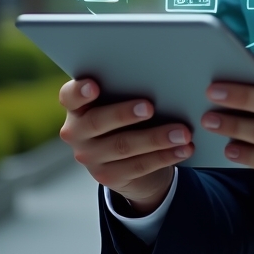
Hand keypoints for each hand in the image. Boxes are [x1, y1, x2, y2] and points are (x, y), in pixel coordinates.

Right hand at [58, 78, 193, 214]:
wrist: (130, 156)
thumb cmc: (129, 114)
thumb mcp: (123, 100)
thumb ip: (129, 89)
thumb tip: (162, 77)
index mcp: (78, 106)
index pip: (69, 96)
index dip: (79, 92)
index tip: (94, 86)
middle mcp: (77, 132)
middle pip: (96, 122)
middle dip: (123, 114)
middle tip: (150, 107)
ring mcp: (90, 157)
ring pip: (123, 146)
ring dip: (156, 139)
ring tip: (183, 133)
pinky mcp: (108, 176)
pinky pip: (139, 166)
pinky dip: (165, 156)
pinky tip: (184, 149)